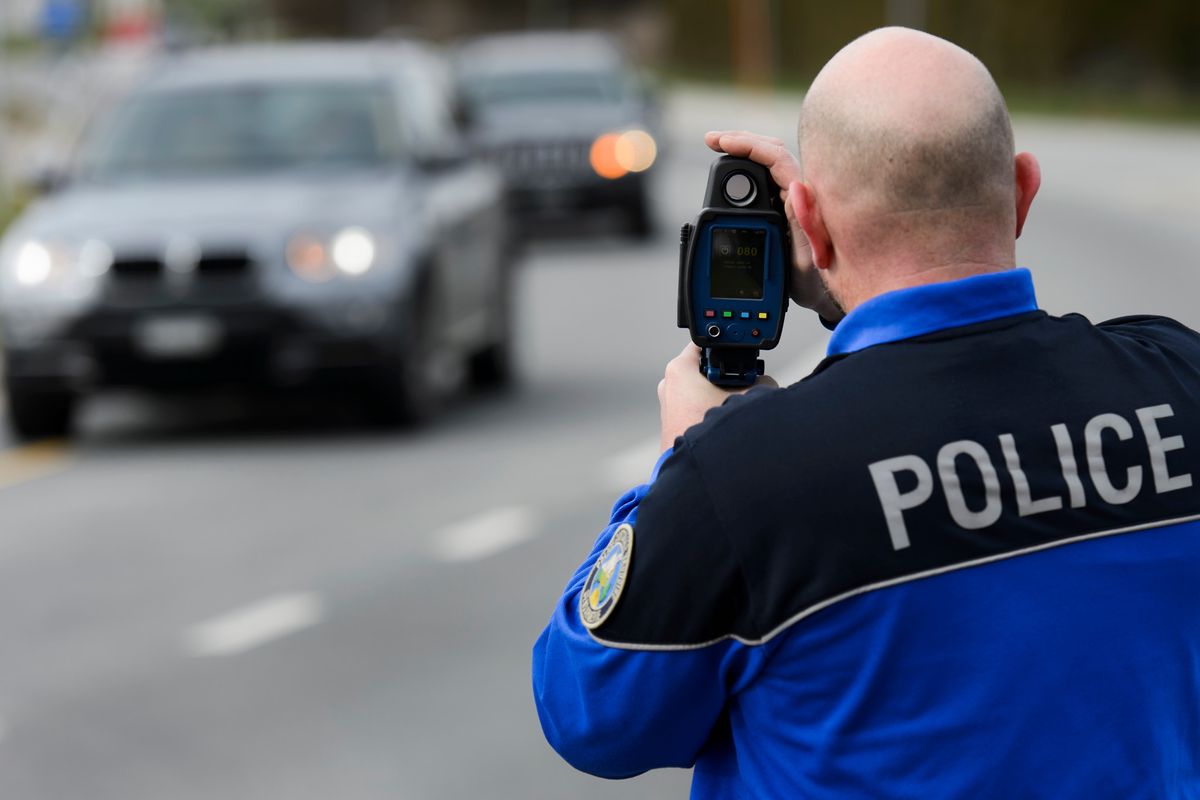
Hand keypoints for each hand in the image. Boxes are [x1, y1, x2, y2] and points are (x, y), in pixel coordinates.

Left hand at [657, 343, 777, 451]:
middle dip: (727, 376)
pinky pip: (696, 410)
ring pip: (702, 392)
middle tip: (746, 385)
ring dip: (720, 397)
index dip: (728, 346)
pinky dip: (710, 413)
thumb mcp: (750, 398)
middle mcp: (669, 384)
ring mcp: (668, 405)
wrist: (698, 473)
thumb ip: (761, 382)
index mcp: (680, 369)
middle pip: (706, 369)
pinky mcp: (672, 425)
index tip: (742, 354)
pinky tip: (725, 424)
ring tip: (736, 410)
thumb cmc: (715, 434)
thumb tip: (765, 382)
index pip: (707, 343)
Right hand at [704, 130, 842, 321]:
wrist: (823, 297)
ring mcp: (792, 199)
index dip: (748, 145)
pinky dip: (746, 170)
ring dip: (743, 153)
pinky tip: (733, 173)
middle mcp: (799, 194)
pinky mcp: (786, 208)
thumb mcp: (808, 261)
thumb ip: (805, 226)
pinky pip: (766, 180)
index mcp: (804, 201)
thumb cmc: (818, 282)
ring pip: (768, 163)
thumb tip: (797, 188)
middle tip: (712, 141)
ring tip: (719, 149)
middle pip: (771, 152)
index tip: (721, 142)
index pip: (776, 158)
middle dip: (741, 141)